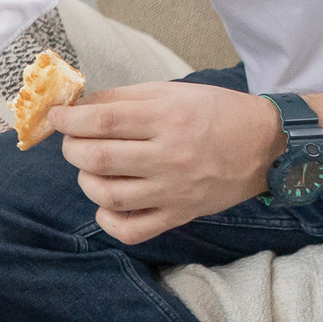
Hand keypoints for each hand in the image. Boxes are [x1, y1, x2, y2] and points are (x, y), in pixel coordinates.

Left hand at [54, 80, 283, 243]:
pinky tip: (106, 203)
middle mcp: (169, 156)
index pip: (102, 121)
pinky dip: (108, 220)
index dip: (69, 120)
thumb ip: (123, 97)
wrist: (267, 145)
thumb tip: (79, 105)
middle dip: (72, 148)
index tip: (55, 117)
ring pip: (108, 195)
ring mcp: (174, 190)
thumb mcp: (172, 92)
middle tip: (72, 141)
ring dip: (86, 181)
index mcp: (166, 118)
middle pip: (98, 158)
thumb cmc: (217, 113)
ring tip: (91, 168)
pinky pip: (133, 230)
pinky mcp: (181, 214)